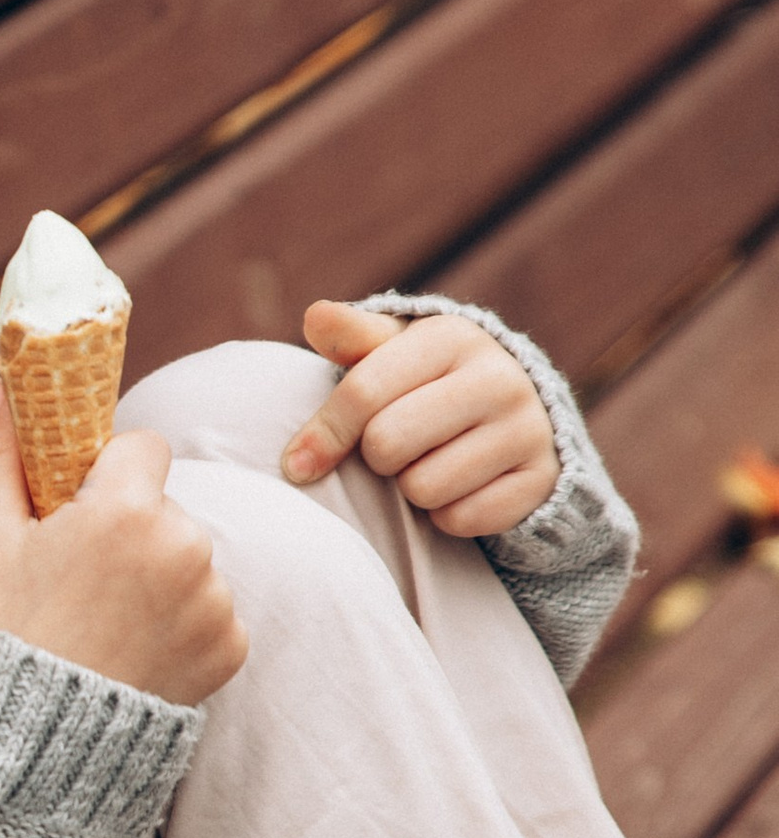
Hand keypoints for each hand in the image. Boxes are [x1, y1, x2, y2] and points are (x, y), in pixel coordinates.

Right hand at [0, 382, 246, 707]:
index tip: (83, 510)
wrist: (38, 741)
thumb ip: (2, 456)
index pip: (144, 447)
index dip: (111, 474)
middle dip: (134, 529)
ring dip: (161, 576)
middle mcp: (184, 546)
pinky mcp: (233, 644)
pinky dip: (184, 624)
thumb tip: (2, 388)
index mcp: (126, 509)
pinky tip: (139, 648)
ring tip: (110, 620)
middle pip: (167, 506)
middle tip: (86, 579)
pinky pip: (212, 609)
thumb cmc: (7, 630)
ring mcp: (214, 599)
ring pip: (191, 557)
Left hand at [286, 303, 558, 536]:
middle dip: (376, 458)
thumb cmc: (428, 383)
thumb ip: (351, 338)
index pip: (363, 393)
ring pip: (424, 488)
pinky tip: (461, 487)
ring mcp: (526, 429)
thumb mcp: (393, 352)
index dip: (322, 435)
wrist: (517, 416)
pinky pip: (460, 519)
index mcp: (451, 337)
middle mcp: (498, 378)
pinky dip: (447, 515)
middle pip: (387, 445)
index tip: (297, 463)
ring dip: (412, 488)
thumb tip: (315, 318)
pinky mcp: (540, 480)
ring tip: (430, 462)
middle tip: (393, 448)